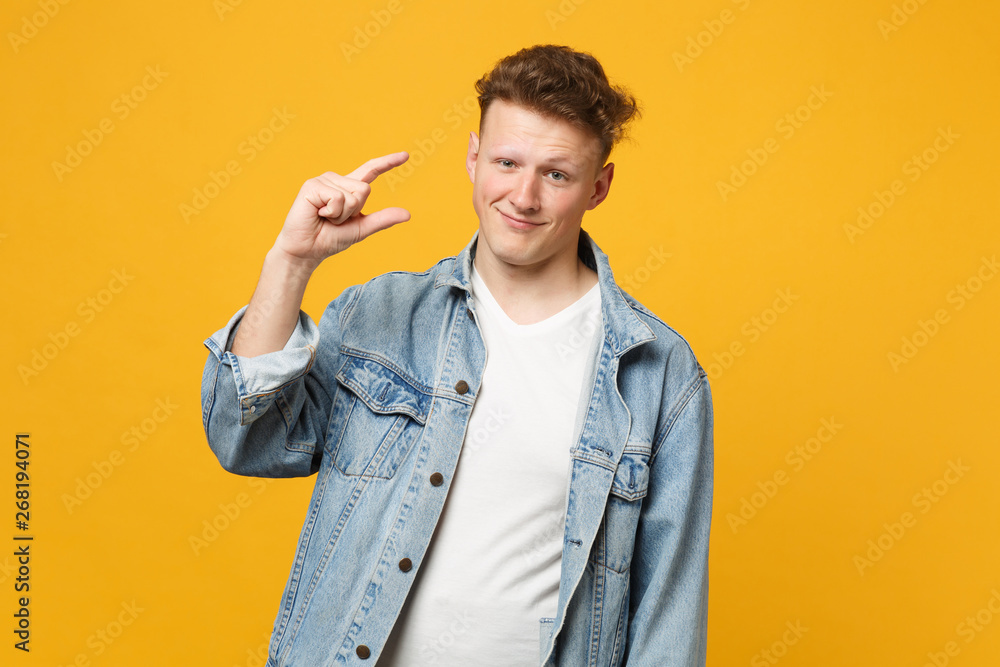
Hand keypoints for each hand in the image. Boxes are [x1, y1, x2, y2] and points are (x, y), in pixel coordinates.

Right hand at [273, 152, 409, 267]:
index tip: (406, 155)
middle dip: (354, 211)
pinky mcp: (312, 186)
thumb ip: (383, 219)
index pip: (371, 171)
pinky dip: (332, 212)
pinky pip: (337, 198)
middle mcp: (336, 180)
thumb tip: (407, 214)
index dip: (388, 163)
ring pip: (352, 195)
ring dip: (341, 214)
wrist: (307, 250)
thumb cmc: (330, 239)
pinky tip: (318, 214)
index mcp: (348, 189)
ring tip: (325, 217)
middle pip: (364, 189)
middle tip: (335, 220)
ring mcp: (323, 180)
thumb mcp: (361, 229)